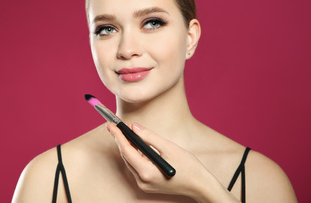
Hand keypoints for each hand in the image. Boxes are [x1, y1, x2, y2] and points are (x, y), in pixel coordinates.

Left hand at [106, 122, 238, 201]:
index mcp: (147, 172)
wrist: (200, 185)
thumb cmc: (188, 167)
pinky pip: (136, 167)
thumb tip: (133, 127)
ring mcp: (144, 185)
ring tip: (126, 132)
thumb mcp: (169, 147)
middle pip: (126, 156)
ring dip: (127, 147)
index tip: (111, 124)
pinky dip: (134, 155)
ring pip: (130, 161)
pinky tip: (136, 145)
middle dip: (121, 140)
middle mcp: (142, 181)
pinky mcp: (147, 185)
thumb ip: (149, 137)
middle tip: (117, 125)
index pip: (126, 150)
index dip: (118, 135)